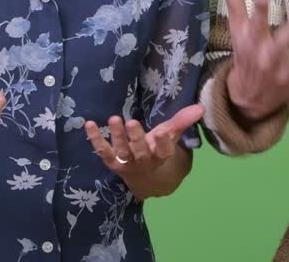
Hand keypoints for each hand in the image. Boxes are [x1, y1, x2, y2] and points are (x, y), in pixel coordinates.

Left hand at [85, 104, 203, 198]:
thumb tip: (200, 107)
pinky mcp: (112, 162)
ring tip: (114, 119)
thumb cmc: (160, 153)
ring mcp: (127, 163)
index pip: (164, 150)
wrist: (148, 182)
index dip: (163, 142)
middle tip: (132, 123)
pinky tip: (89, 124)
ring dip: (117, 137)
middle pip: (140, 152)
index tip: (163, 131)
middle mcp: (144, 162)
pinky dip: (96, 139)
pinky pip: (103, 151)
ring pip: (121, 152)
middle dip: (136, 138)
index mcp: (162, 156)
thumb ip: (182, 122)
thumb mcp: (173, 139)